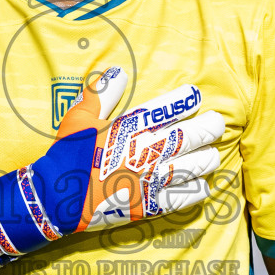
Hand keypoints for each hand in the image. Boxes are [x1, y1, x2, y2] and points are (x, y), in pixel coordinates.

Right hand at [0, 67, 224, 262]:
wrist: (57, 196)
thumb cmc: (67, 154)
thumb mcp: (79, 117)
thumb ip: (101, 93)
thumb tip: (116, 70)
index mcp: (129, 128)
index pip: (165, 109)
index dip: (184, 101)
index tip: (195, 96)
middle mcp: (144, 152)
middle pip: (187, 138)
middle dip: (207, 129)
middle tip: (217, 125)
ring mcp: (148, 180)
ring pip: (190, 167)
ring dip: (205, 160)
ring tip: (212, 156)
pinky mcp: (148, 204)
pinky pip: (181, 198)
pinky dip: (195, 191)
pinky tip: (202, 186)